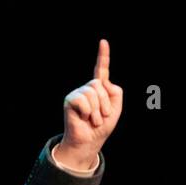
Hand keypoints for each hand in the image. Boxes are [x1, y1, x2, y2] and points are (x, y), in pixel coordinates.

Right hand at [59, 39, 122, 164]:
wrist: (90, 142)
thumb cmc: (102, 127)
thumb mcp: (116, 110)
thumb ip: (115, 93)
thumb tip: (103, 83)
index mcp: (99, 89)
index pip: (101, 70)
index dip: (103, 56)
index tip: (103, 42)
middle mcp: (88, 88)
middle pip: (100, 85)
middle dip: (105, 104)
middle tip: (102, 117)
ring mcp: (78, 93)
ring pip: (93, 93)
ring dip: (98, 111)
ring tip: (93, 120)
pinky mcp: (70, 100)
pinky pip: (83, 100)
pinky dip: (88, 112)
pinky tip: (84, 118)